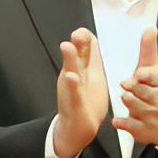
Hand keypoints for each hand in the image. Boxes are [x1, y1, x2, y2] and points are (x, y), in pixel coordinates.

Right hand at [47, 30, 109, 157]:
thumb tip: (88, 36)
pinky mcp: (75, 103)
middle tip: (77, 33)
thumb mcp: (90, 74)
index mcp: (84, 68)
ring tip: (67, 46)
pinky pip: (74, 93)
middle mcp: (76, 75)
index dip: (84, 37)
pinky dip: (73, 85)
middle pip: (76, 55)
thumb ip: (89, 55)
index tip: (83, 31)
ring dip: (70, 59)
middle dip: (77, 44)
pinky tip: (72, 77)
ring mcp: (73, 89)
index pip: (83, 47)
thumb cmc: (87, 99)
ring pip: (72, 71)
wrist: (78, 127)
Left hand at [114, 26, 157, 153]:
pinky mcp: (142, 129)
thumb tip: (150, 28)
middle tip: (126, 86)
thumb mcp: (157, 71)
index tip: (139, 74)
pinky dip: (122, 122)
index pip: (153, 77)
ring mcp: (150, 115)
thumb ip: (149, 51)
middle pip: (140, 90)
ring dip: (128, 102)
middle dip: (132, 88)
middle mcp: (157, 99)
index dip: (145, 76)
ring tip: (127, 99)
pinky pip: (128, 124)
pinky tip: (119, 120)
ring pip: (133, 105)